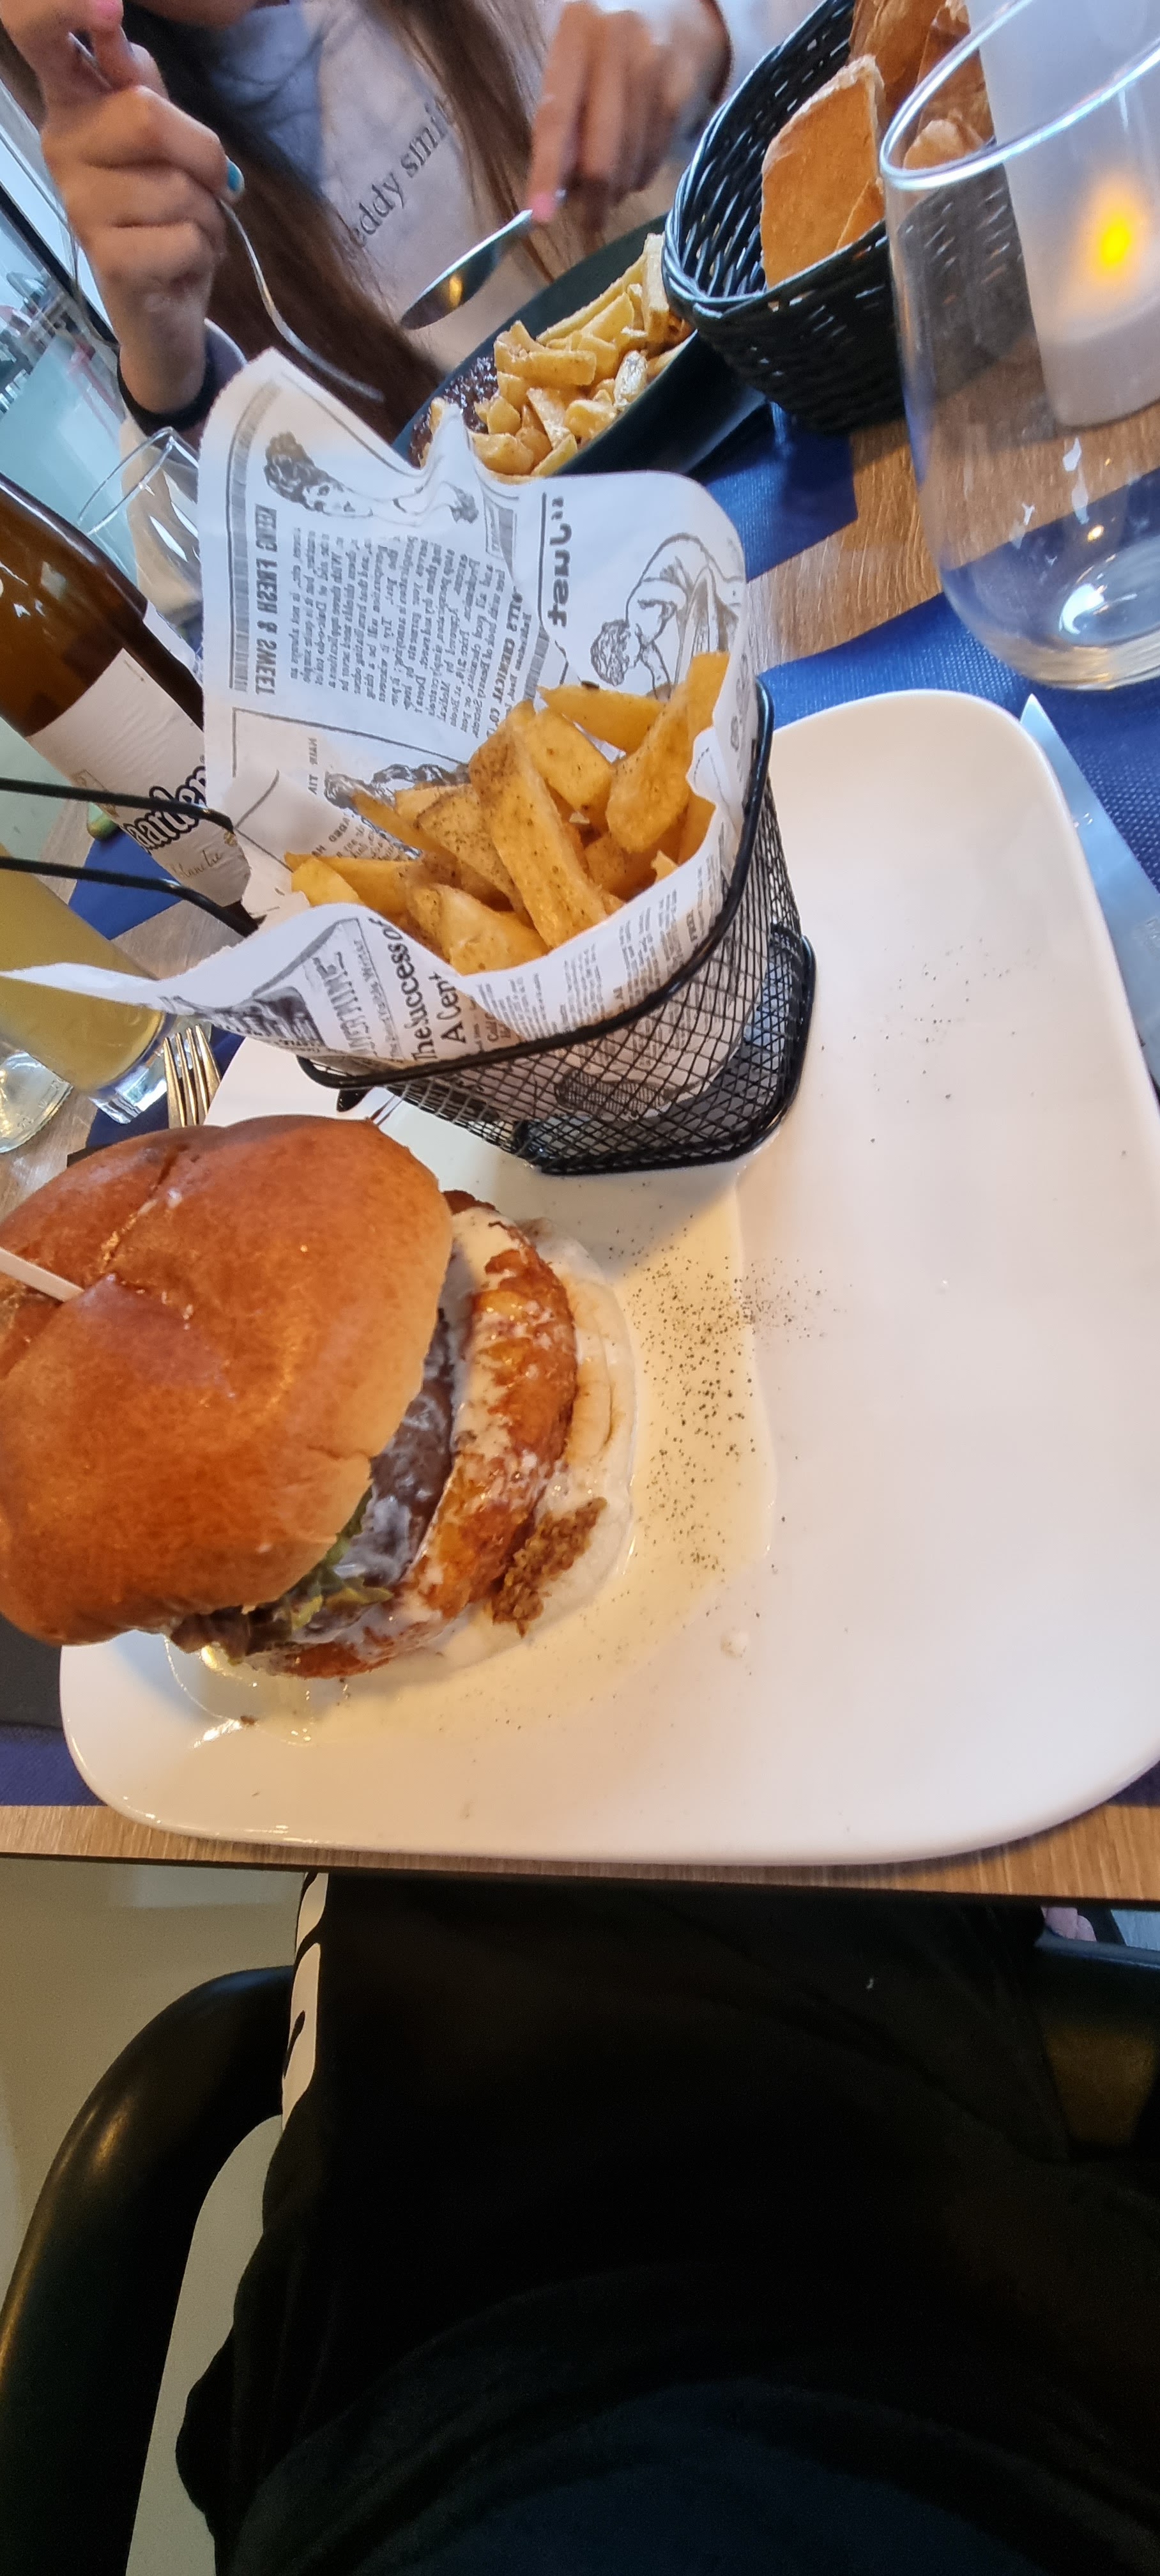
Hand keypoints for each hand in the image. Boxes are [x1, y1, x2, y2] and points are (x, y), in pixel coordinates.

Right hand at [2, 0, 229, 412]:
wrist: (166, 311)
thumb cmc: (165, 214)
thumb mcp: (162, 137)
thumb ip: (140, 81)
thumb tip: (114, 33)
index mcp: (71, 101)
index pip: (34, 30)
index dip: (64, 5)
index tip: (107, 7)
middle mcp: (61, 145)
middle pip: (145, 115)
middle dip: (202, 156)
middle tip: (205, 187)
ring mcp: (79, 203)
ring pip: (177, 185)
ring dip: (207, 214)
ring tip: (189, 231)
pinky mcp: (107, 257)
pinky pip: (185, 236)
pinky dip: (204, 252)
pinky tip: (183, 262)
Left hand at [527, 0, 728, 231]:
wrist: (681, 6)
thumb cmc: (609, 41)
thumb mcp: (575, 60)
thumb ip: (561, 115)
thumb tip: (556, 186)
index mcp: (577, 30)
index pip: (557, 116)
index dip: (547, 171)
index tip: (540, 215)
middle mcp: (617, 42)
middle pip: (600, 151)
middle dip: (592, 199)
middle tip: (588, 220)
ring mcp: (655, 64)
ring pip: (630, 161)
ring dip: (618, 188)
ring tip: (612, 184)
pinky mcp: (682, 88)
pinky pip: (656, 154)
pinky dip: (641, 171)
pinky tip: (637, 160)